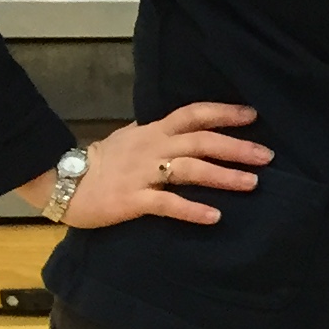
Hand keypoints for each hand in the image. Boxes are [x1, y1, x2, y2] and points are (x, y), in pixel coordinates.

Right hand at [15, 102, 268, 227]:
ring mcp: (142, 174)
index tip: (253, 115)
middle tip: (266, 155)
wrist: (61, 182)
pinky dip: (192, 210)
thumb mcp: (130, 137)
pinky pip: (166, 204)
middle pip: (199, 142)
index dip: (222, 113)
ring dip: (222, 176)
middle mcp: (151, 149)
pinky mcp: (131, 200)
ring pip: (188, 170)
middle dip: (235, 147)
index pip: (192, 114)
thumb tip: (184, 121)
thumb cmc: (101, 161)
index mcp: (152, 132)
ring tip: (252, 183)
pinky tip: (215, 216)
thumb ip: (157, 129)